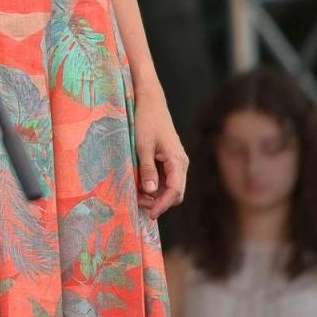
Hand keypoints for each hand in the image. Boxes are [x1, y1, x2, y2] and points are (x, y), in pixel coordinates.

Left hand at [134, 91, 187, 218]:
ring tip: (136, 196)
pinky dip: (155, 185)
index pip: (175, 191)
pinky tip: (140, 185)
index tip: (149, 214)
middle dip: (158, 202)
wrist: (149, 101)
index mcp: (177, 161)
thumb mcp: (142, 145)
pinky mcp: (169, 159)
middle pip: (175, 193)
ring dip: (156, 195)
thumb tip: (151, 191)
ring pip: (170, 187)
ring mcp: (176, 161)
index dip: (162, 205)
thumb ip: (147, 169)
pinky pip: (166, 178)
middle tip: (137, 205)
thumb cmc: (145, 121)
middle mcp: (181, 163)